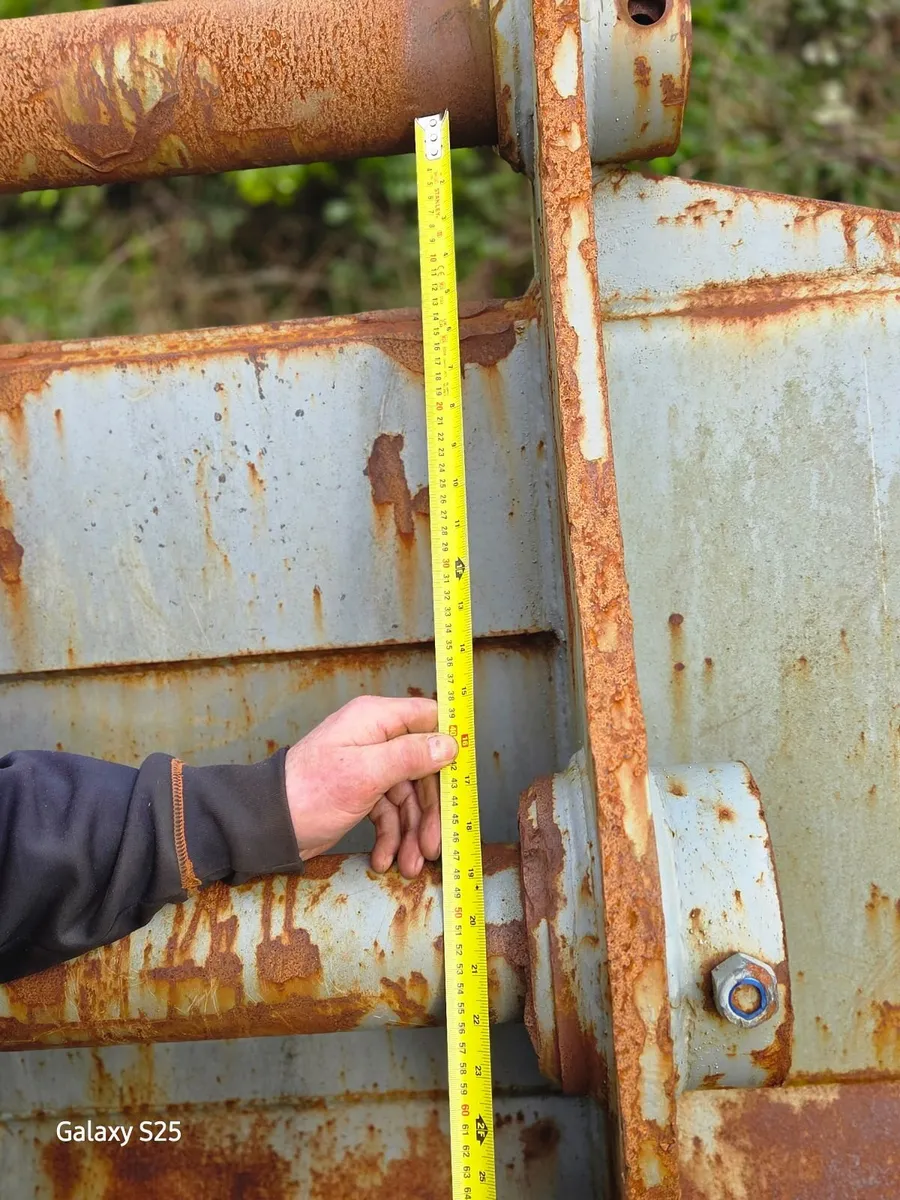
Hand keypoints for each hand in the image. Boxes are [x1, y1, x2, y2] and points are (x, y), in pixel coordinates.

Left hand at [284, 695, 457, 877]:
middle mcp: (376, 738)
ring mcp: (369, 767)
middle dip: (429, 811)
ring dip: (412, 833)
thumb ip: (410, 756)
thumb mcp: (366, 773)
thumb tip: (449, 744)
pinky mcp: (362, 792)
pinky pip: (389, 813)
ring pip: (408, 797)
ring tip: (410, 865)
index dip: (449, 746)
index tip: (464, 779)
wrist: (268, 826)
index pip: (428, 719)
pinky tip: (385, 859)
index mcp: (376, 719)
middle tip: (433, 845)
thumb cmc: (309, 792)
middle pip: (424, 769)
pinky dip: (391, 837)